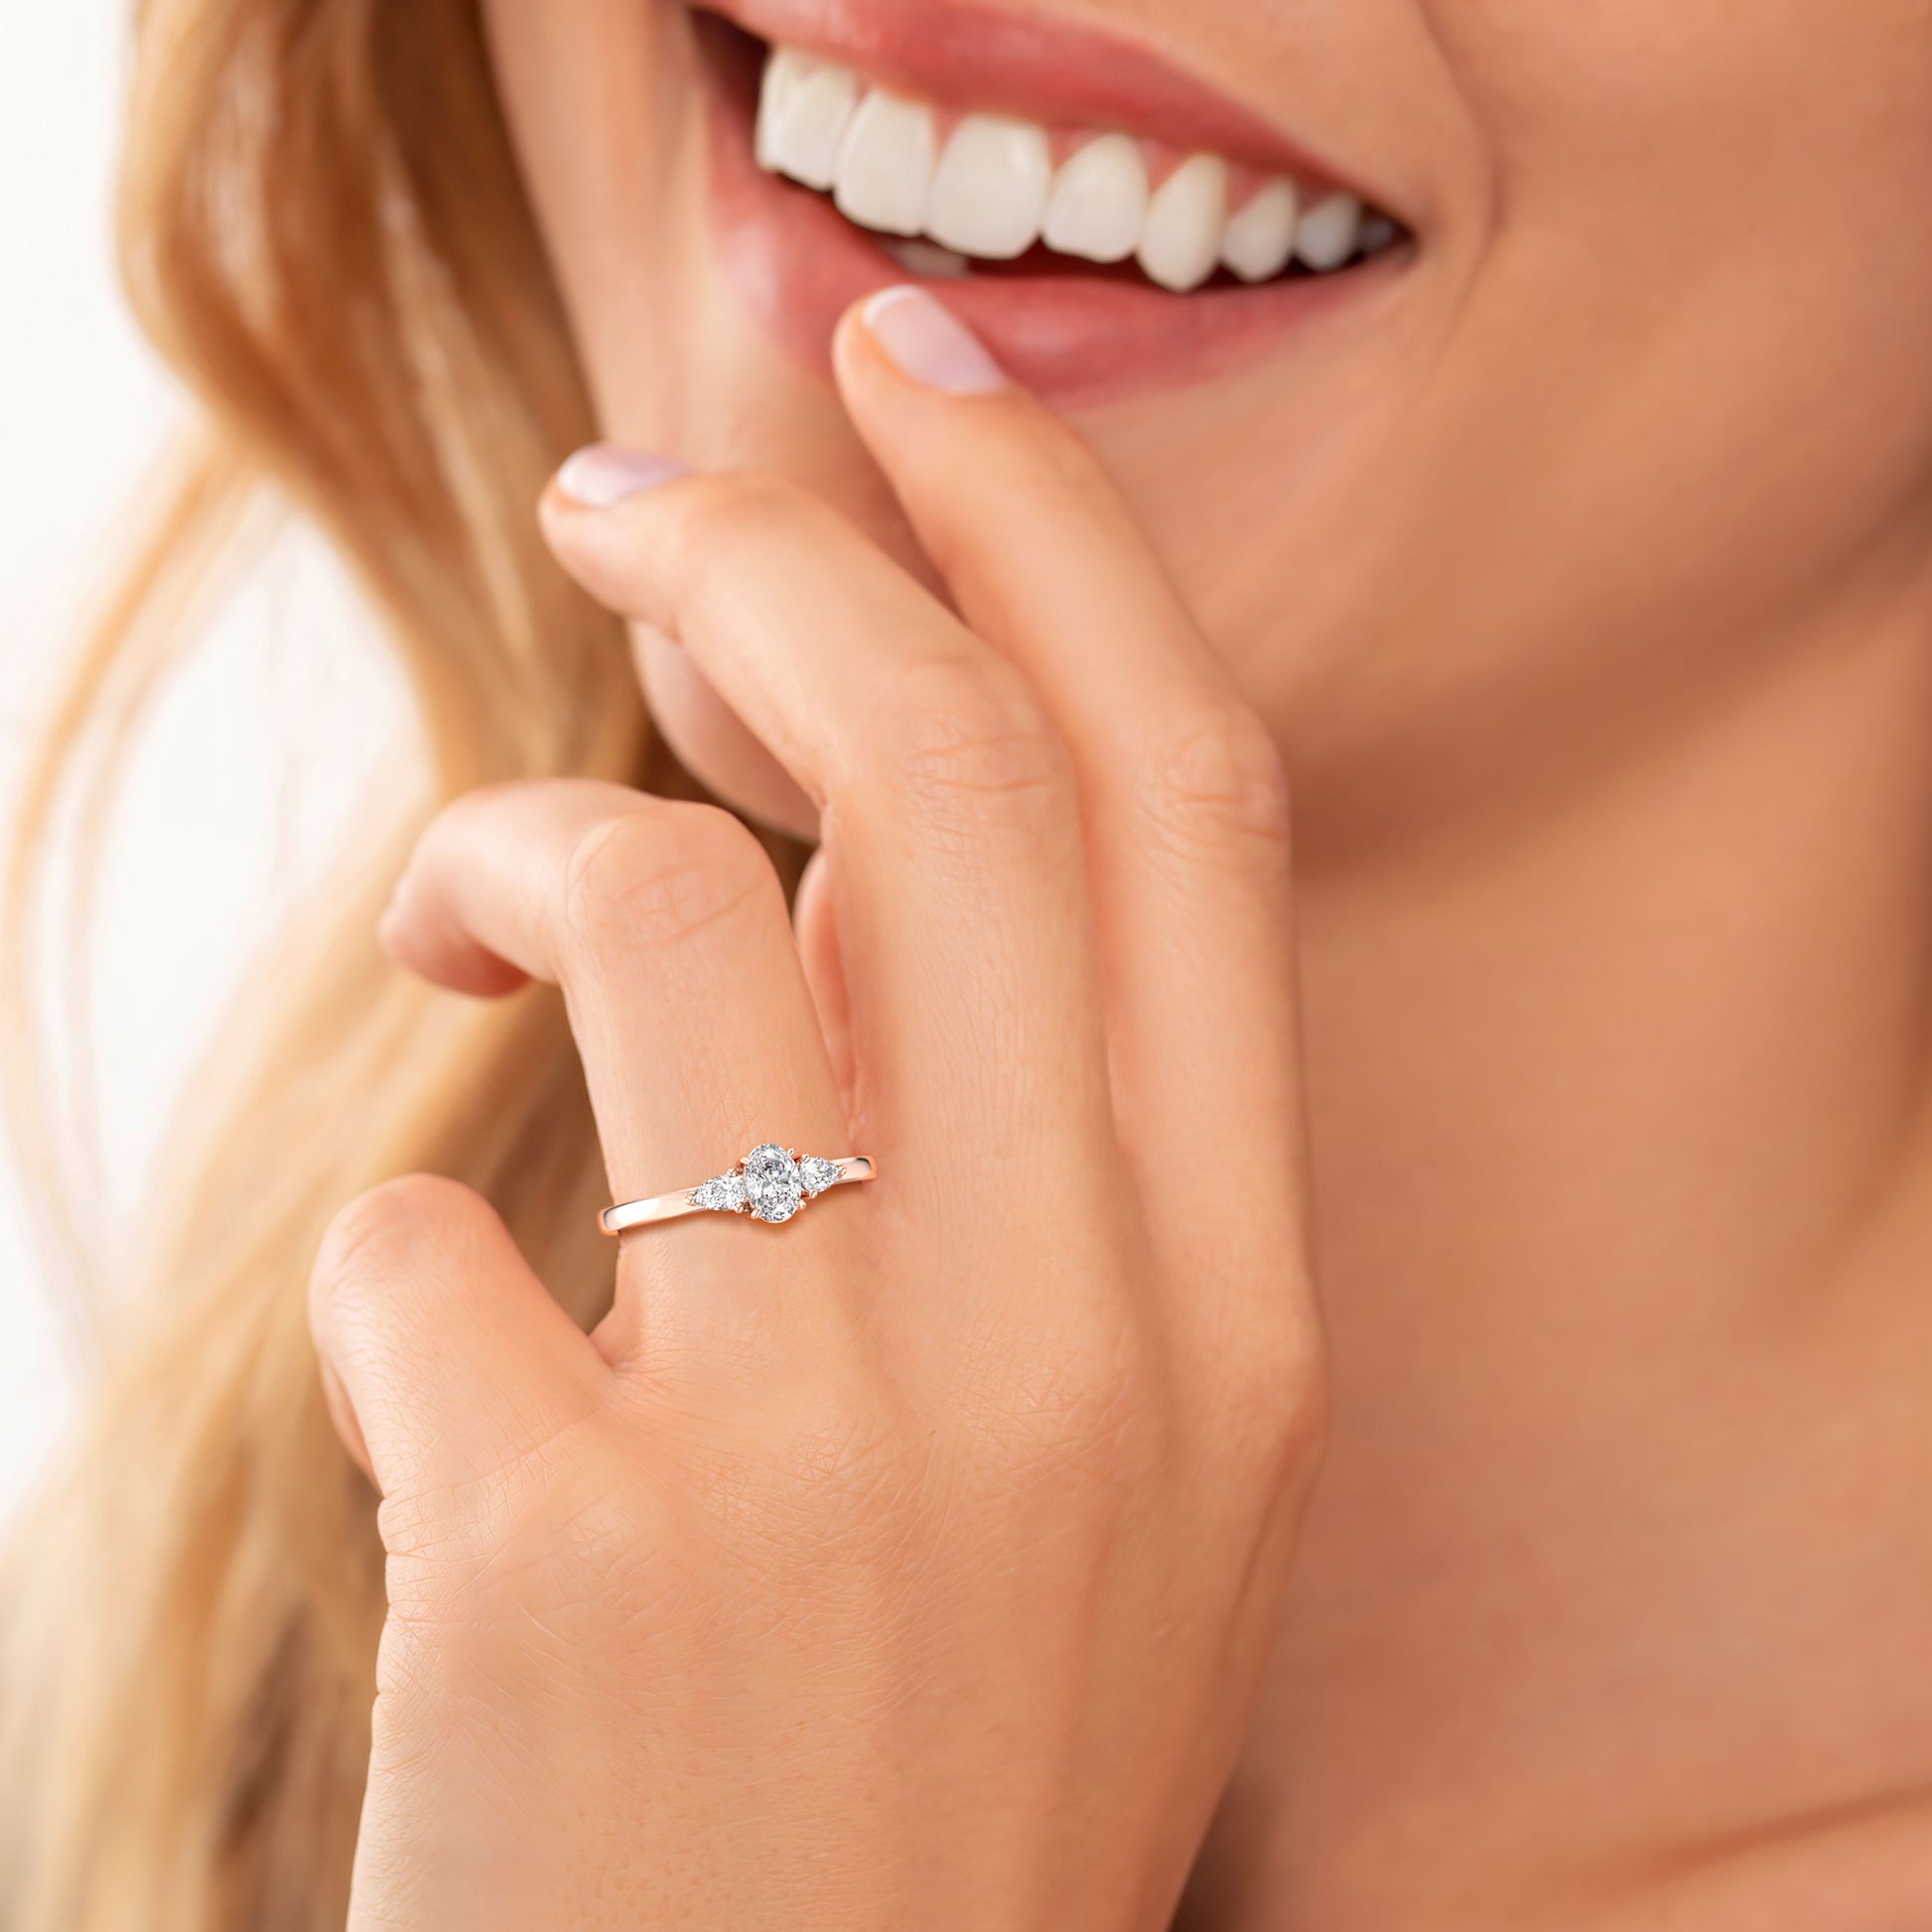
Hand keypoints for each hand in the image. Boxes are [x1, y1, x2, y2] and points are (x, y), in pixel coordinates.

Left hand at [312, 287, 1322, 1931]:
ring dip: (518, 844)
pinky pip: (425, 1249)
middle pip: (939, 775)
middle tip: (635, 490)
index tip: (923, 383)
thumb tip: (836, 863)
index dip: (1055, 542)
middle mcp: (1076, 1347)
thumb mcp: (1094, 1465)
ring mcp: (829, 1451)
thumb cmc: (935, 1765)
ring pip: (651, 916)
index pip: (1186, 803)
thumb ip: (1020, 1157)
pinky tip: (448, 1380)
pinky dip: (408, 1259)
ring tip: (461, 916)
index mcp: (1233, 1312)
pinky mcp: (569, 1556)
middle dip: (774, 557)